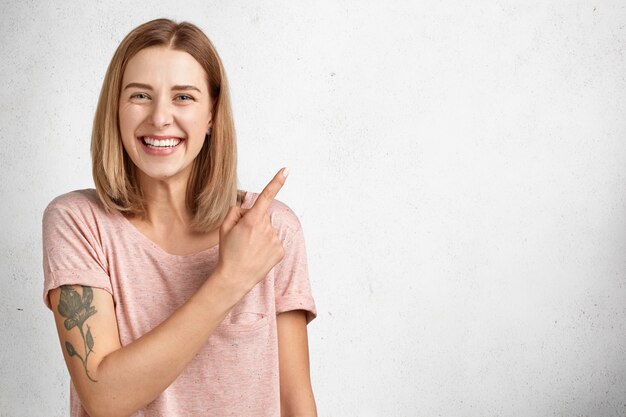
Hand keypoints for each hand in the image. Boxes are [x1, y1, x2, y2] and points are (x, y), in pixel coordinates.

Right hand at [216, 168, 288, 294]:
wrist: (235, 278)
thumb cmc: (228, 252)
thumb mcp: (224, 227)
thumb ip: (236, 211)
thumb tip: (249, 208)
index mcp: (252, 220)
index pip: (266, 196)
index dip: (277, 181)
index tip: (287, 169)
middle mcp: (266, 228)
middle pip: (262, 217)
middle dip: (254, 222)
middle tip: (243, 238)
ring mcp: (275, 240)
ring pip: (268, 230)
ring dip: (261, 236)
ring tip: (250, 249)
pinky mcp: (280, 251)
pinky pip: (274, 242)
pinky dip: (267, 247)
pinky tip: (258, 255)